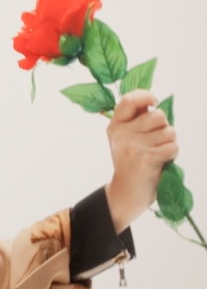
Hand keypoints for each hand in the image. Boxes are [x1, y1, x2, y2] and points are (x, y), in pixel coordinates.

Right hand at [103, 90, 178, 232]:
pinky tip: (160, 161)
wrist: (126, 192)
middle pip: (158, 115)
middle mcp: (122, 134)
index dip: (146, 96)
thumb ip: (136, 119)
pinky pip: (173, 147)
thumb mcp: (126, 138)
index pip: (129, 100)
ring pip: (169, 131)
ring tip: (157, 153)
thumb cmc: (131, 162)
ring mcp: (133, 147)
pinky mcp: (146, 159)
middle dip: (164, 127)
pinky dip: (172, 154)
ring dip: (169, 142)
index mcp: (116, 125)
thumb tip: (152, 102)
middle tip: (154, 141)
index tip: (153, 102)